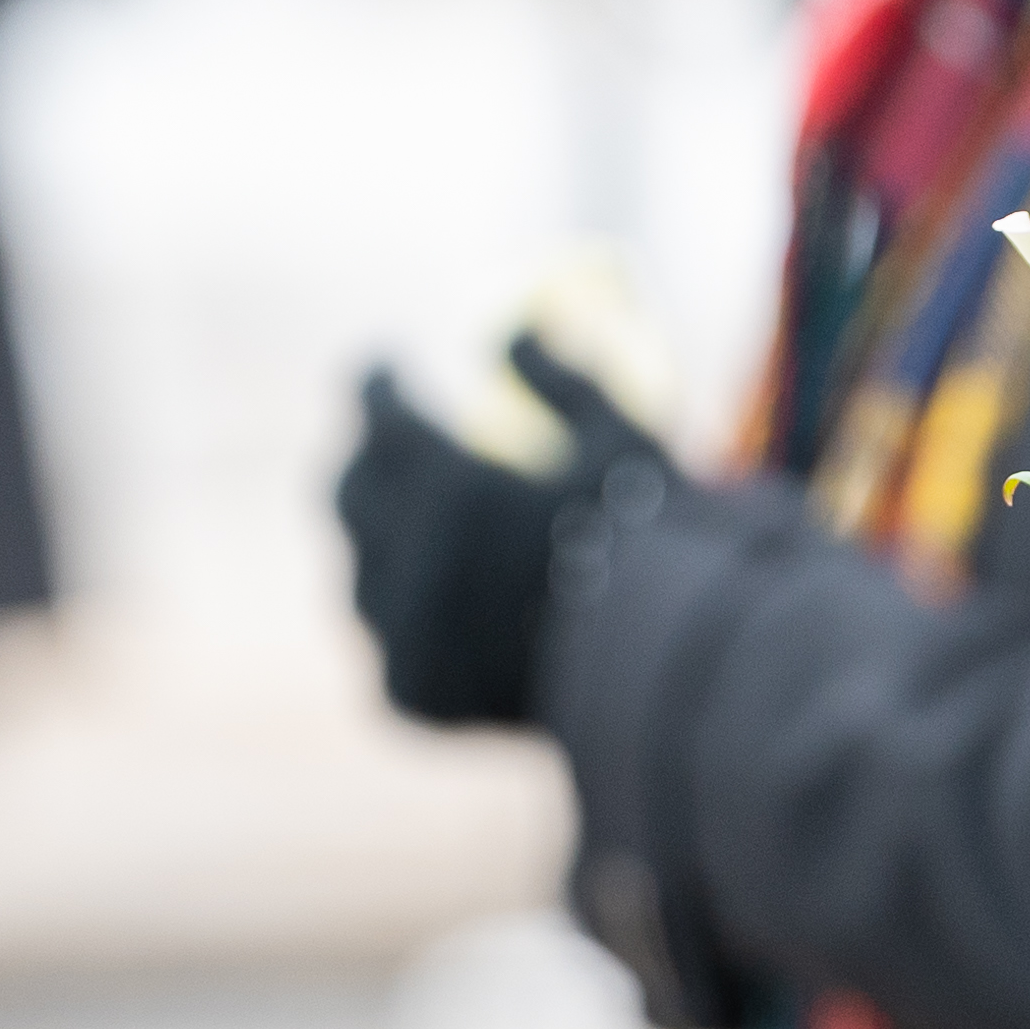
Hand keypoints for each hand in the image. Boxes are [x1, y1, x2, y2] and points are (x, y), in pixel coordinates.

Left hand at [336, 336, 669, 726]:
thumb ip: (559, 381)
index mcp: (451, 489)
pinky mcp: (411, 696)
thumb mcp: (624, 444)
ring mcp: (402, 637)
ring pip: (360, 576)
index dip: (378, 384)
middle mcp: (409, 563)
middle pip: (348, 495)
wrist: (681, 685)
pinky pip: (386, 647)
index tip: (387, 366)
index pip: (381, 417)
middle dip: (363, 461)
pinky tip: (428, 611)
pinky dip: (404, 623)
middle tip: (386, 447)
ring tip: (410, 531)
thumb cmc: (663, 551)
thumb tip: (509, 332)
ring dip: (378, 545)